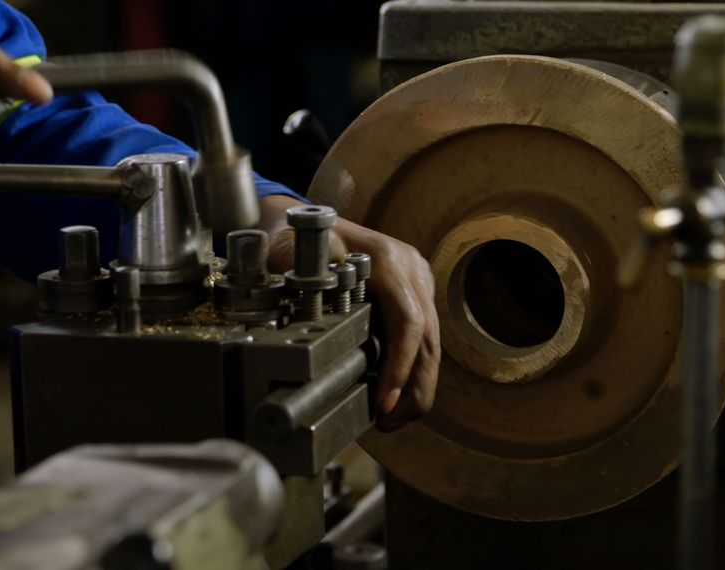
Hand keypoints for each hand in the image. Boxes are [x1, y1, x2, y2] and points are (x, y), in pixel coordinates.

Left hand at [259, 196, 439, 430]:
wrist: (301, 220)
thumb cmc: (294, 237)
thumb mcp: (294, 251)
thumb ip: (308, 274)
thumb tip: (320, 311)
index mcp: (388, 260)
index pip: (407, 322)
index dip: (400, 367)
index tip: (384, 403)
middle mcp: (411, 269)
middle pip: (427, 339)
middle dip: (413, 388)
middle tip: (388, 422)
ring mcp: (416, 281)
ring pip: (430, 343)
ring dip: (415, 386)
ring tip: (390, 420)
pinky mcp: (412, 294)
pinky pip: (420, 337)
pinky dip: (410, 370)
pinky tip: (393, 396)